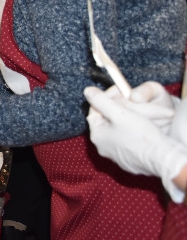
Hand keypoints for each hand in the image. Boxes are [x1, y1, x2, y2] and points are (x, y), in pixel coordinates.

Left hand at [84, 86, 186, 200]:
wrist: (162, 158)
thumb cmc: (141, 135)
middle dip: (114, 109)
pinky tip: (139, 127)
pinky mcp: (128, 161)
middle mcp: (103, 148)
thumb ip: (101, 101)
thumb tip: (88, 91)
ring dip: (122, 120)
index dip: (105, 98)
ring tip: (134, 113)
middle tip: (127, 100)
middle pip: (104, 121)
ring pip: (115, 131)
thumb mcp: (119, 113)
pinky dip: (129, 132)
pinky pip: (125, 142)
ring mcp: (115, 156)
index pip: (94, 110)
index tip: (118, 91)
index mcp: (97, 136)